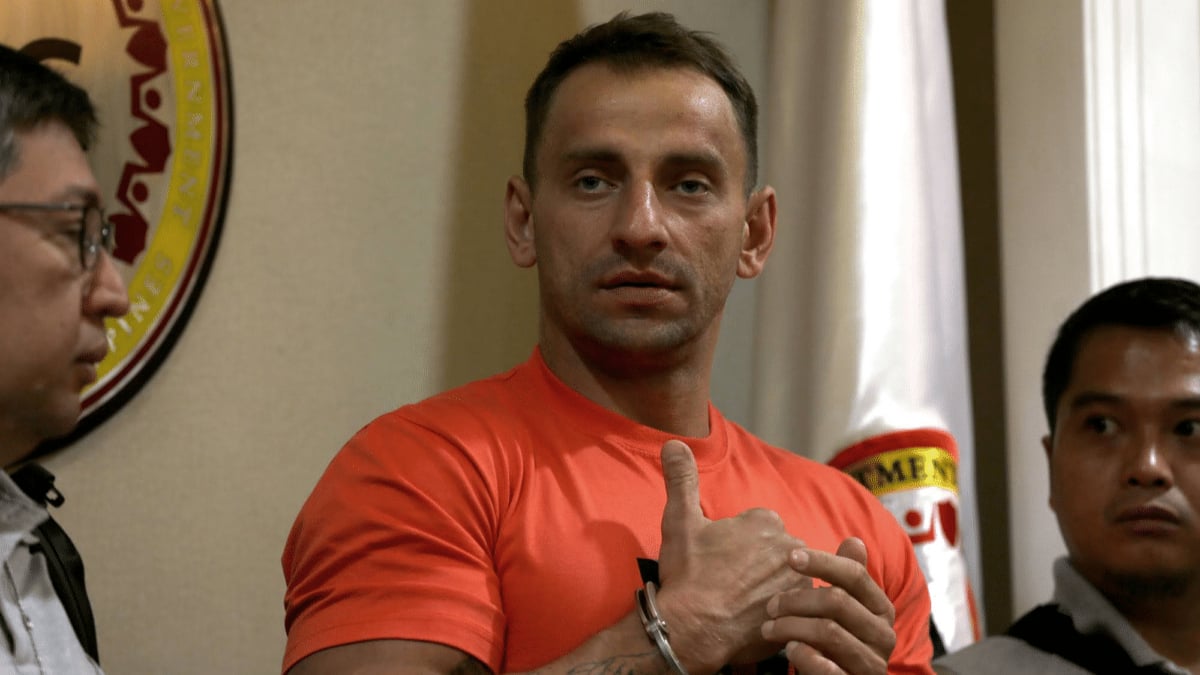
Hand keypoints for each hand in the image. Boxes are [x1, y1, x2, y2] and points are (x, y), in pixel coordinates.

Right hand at [654, 440, 808, 672]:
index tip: (721, 561)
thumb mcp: (679, 522)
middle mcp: (788, 546)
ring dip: (771, 587)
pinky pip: (795, 606)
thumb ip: (682, 479)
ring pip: (787, 577)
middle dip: (758, 564)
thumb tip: (676, 442)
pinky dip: (779, 610)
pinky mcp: (801, 611)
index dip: (738, 545)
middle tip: (730, 583)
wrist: (693, 628)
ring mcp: (798, 580)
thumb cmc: (687, 575)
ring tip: (742, 603)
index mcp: (764, 522)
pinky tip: (755, 618)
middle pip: (776, 551)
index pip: (759, 527)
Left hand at [760, 537, 896, 673]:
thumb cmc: (836, 641)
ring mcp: (872, 663)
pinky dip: (803, 655)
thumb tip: (854, 540)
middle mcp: (883, 634)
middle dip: (796, 599)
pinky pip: (828, 669)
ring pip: (828, 632)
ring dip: (790, 626)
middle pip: (838, 601)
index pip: (855, 575)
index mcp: (881, 608)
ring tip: (768, 628)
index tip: (790, 557)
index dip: (822, 562)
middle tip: (769, 605)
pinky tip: (788, 648)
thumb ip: (847, 577)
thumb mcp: (844, 609)